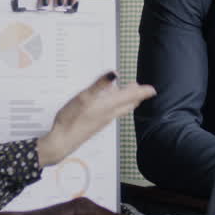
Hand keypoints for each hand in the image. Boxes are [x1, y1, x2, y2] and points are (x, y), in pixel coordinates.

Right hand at [37, 72, 155, 165]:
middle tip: (143, 90)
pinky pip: (111, 112)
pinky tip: (107, 103)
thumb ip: (100, 84)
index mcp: (109, 106)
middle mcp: (109, 113)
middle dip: (136, 95)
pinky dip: (115, 105)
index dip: (142, 92)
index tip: (152, 90)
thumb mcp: (84, 97)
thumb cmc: (72, 119)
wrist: (63, 141)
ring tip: (128, 92)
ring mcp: (103, 120)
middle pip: (128, 103)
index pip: (131, 97)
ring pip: (120, 108)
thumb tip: (114, 73)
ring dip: (127, 100)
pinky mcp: (96, 124)